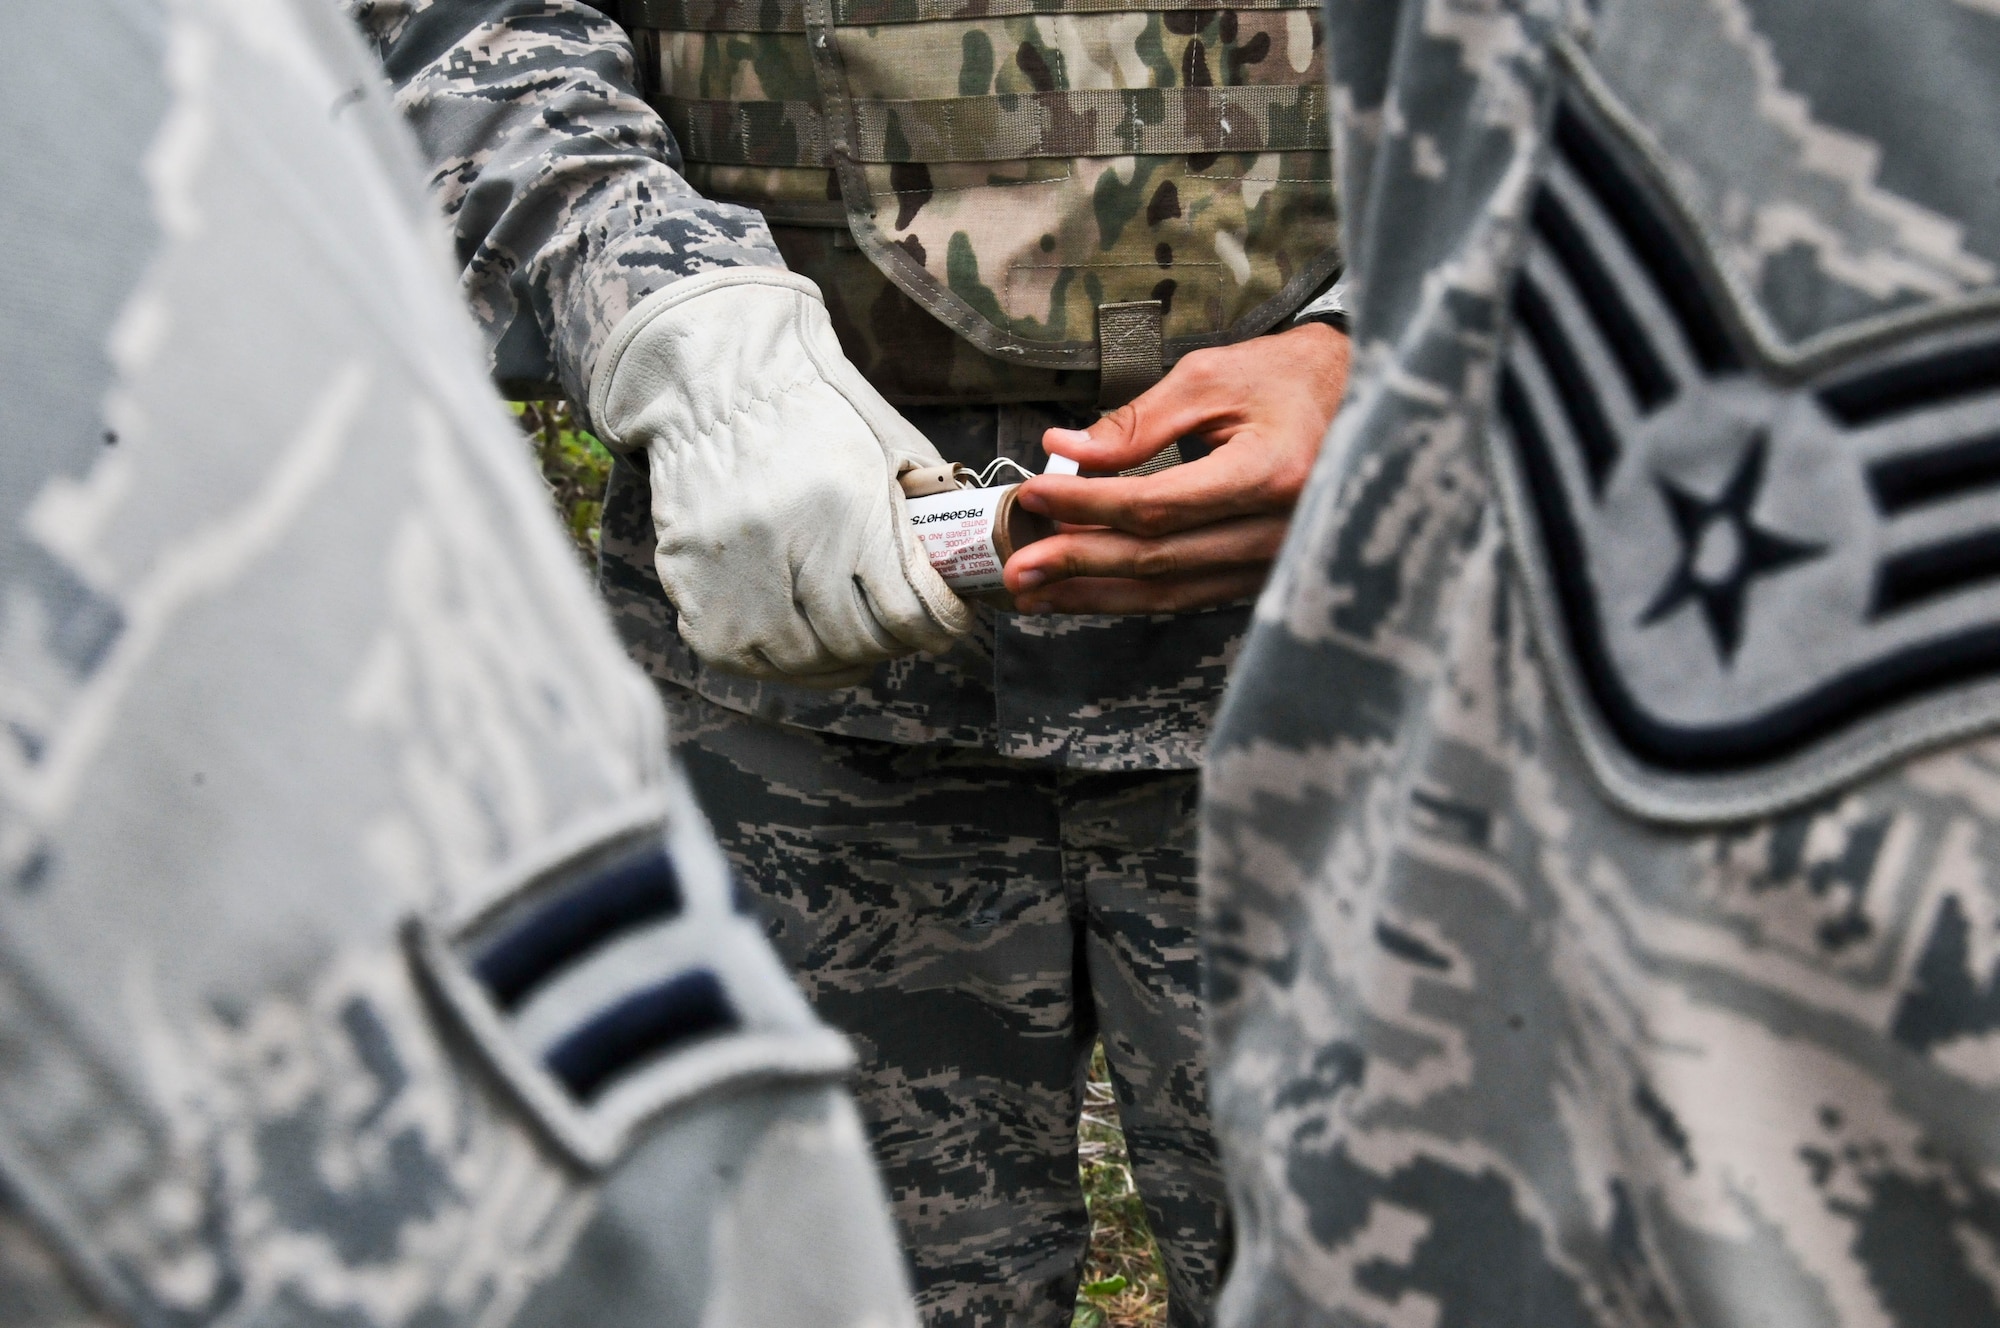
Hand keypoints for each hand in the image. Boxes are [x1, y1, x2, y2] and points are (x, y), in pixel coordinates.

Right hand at [590, 269, 970, 683]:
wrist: (722, 384)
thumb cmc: (819, 413)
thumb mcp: (891, 451)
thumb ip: (926, 517)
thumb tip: (961, 575)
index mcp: (848, 509)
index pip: (907, 611)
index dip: (939, 628)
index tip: (949, 625)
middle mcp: (788, 546)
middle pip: (857, 641)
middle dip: (893, 643)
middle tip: (904, 632)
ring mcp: (732, 573)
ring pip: (802, 659)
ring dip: (839, 657)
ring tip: (856, 640)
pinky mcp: (691, 589)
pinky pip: (743, 658)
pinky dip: (780, 659)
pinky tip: (804, 640)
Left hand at [1003, 321, 1349, 613]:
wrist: (1368, 400)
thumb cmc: (1288, 379)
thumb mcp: (1212, 377)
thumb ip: (1138, 421)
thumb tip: (1065, 450)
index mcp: (1271, 474)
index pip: (1156, 506)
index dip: (1087, 505)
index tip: (1034, 494)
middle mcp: (1279, 530)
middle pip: (1159, 559)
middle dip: (1078, 563)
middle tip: (1016, 568)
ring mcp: (1278, 561)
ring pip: (1172, 590)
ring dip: (1096, 595)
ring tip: (1035, 594)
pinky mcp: (1268, 574)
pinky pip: (1192, 594)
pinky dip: (1134, 595)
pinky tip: (1087, 594)